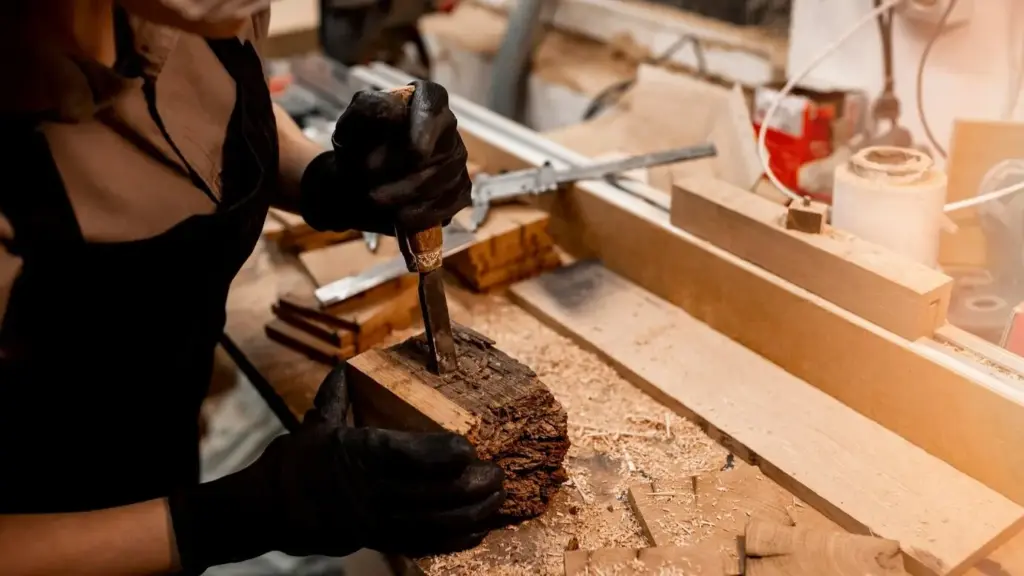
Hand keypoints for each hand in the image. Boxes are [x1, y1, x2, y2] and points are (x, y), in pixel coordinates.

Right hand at [168, 365, 504, 571]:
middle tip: (498, 475)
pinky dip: (453, 541)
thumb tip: (346, 367)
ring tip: (497, 501)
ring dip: (470, 515)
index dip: (438, 455)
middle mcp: (367, 490)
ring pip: (431, 523)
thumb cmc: (297, 461)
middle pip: (428, 494)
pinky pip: (421, 544)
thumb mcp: (316, 423)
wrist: (268, 508)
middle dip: (469, 487)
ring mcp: (374, 520)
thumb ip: (337, 396)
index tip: (468, 448)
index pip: (403, 456)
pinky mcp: (377, 540)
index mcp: (355, 454)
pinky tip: (478, 531)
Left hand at [299, 80, 471, 233]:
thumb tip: (395, 109)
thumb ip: (369, 110)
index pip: (433, 107)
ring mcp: (457, 161)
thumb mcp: (351, 124)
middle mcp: (448, 127)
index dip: (426, 130)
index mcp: (425, 100)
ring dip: (407, 196)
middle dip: (407, 176)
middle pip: (441, 152)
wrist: (354, 182)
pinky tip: (399, 218)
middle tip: (372, 190)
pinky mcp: (459, 191)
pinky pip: (449, 205)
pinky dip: (422, 215)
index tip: (414, 153)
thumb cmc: (356, 146)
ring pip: (443, 182)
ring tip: (376, 202)